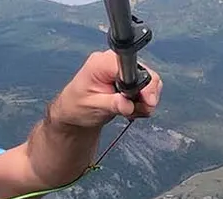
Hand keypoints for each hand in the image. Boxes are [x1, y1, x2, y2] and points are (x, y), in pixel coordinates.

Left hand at [47, 54, 162, 129]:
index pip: (131, 66)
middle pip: (144, 72)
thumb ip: (113, 104)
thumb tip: (128, 104)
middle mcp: (113, 62)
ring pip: (148, 81)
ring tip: (131, 111)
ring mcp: (122, 69)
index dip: (143, 83)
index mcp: (101, 63)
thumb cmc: (76, 106)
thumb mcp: (93, 107)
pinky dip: (142, 101)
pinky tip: (131, 108)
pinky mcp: (127, 78)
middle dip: (146, 95)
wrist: (73, 112)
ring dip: (144, 100)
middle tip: (139, 110)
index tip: (147, 99)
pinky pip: (145, 87)